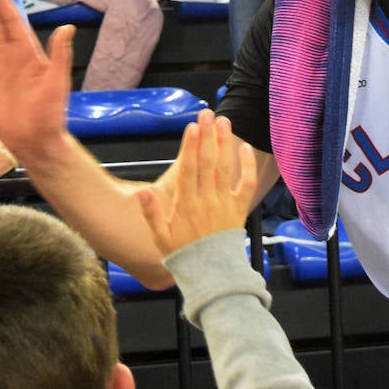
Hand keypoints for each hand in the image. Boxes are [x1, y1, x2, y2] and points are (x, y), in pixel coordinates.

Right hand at [137, 110, 256, 257]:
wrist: (211, 274)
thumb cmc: (183, 255)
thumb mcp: (160, 237)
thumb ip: (151, 213)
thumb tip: (142, 192)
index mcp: (186, 205)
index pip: (188, 170)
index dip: (190, 147)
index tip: (192, 127)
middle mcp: (206, 200)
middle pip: (207, 162)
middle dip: (207, 136)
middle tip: (207, 114)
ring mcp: (224, 204)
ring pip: (225, 168)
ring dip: (224, 143)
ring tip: (223, 122)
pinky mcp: (239, 209)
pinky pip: (245, 185)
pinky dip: (247, 167)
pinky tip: (244, 148)